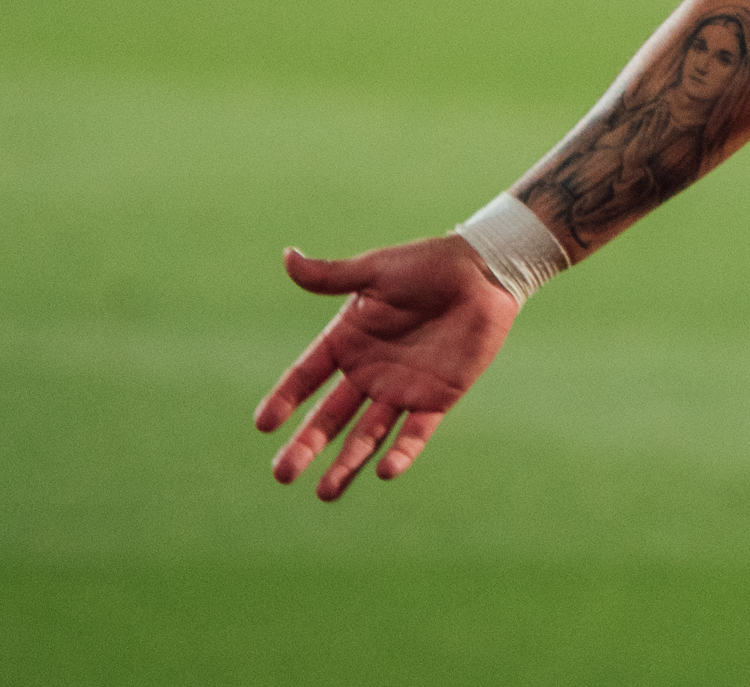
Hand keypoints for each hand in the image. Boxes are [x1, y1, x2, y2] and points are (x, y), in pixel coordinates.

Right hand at [255, 239, 518, 499]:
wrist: (485, 271)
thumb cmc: (429, 264)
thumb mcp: (376, 270)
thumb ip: (332, 275)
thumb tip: (286, 257)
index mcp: (348, 340)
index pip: (307, 375)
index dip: (286, 398)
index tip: (264, 424)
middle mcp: (369, 371)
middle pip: (331, 415)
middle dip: (307, 444)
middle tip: (283, 474)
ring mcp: (402, 387)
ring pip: (368, 434)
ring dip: (348, 462)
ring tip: (325, 492)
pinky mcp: (437, 398)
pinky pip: (416, 431)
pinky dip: (403, 451)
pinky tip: (386, 471)